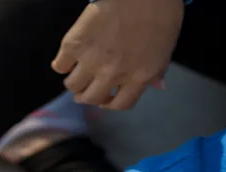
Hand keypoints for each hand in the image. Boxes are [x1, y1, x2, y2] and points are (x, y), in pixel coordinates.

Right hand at [52, 0, 183, 109]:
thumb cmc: (159, 13)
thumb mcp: (166, 49)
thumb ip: (157, 71)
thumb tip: (158, 86)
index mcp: (139, 78)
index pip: (119, 105)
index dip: (109, 103)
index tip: (104, 97)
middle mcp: (114, 74)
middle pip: (91, 98)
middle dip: (86, 96)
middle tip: (83, 89)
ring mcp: (92, 60)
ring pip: (73, 85)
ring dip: (73, 82)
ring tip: (75, 74)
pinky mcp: (75, 44)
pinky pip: (59, 65)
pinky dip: (61, 64)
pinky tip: (67, 57)